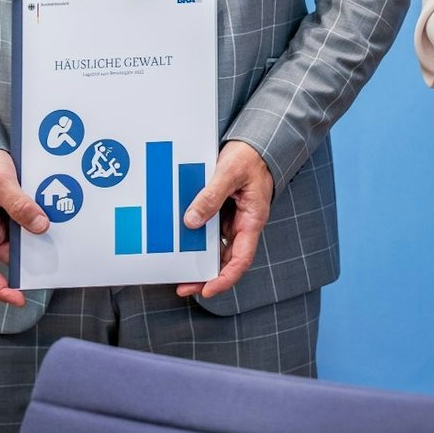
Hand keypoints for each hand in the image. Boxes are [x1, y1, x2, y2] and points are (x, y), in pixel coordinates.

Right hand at [0, 150, 47, 307]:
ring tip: (65, 233)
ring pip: (25, 239)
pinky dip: (42, 221)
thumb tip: (41, 226)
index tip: (18, 299)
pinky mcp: (14, 212)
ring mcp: (3, 223)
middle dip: (34, 259)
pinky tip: (60, 215)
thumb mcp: (0, 182)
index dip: (1, 287)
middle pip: (14, 255)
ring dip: (41, 237)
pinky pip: (29, 222)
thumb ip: (19, 204)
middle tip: (60, 259)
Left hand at [176, 140, 274, 298]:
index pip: (241, 259)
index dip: (224, 278)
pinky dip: (196, 239)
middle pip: (226, 260)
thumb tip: (191, 221)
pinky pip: (209, 230)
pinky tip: (180, 241)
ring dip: (199, 260)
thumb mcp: (229, 173)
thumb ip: (211, 196)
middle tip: (183, 286)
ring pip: (216, 248)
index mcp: (252, 220)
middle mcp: (242, 224)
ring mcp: (232, 219)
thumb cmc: (250, 156)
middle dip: (206, 276)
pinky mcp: (223, 211)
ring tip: (178, 269)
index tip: (206, 290)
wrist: (255, 142)